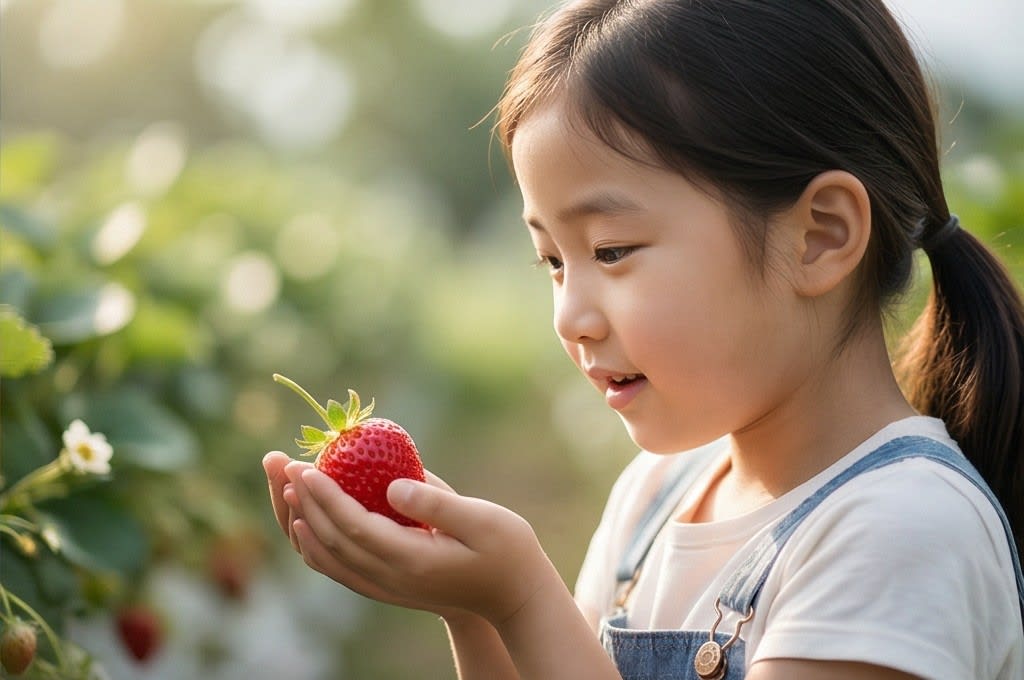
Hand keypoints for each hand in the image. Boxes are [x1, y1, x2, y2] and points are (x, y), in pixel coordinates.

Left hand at [262, 452, 560, 624]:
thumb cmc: (506, 549)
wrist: (513, 596)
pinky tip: (306, 525)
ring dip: (302, 522)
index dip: (324, 495)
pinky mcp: (388, 587)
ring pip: (328, 559)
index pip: (353, 525)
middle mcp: (391, 578)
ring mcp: (387, 587)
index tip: (304, 467)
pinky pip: (339, 569)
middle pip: (331, 541)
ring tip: (286, 488)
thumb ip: (435, 503)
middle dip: (303, 501)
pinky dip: (315, 546)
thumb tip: (392, 485)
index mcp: (411, 559)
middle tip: (282, 465)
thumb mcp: (481, 519)